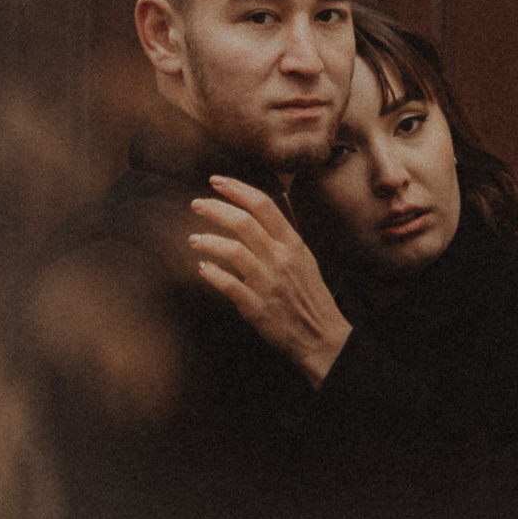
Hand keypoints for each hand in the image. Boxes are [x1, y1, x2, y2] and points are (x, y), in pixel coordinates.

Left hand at [188, 176, 351, 386]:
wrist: (323, 337)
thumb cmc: (311, 297)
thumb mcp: (304, 260)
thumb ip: (281, 239)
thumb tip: (254, 216)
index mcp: (293, 244)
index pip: (263, 205)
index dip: (237, 189)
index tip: (217, 181)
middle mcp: (280, 259)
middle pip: (243, 222)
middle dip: (215, 208)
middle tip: (196, 204)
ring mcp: (268, 283)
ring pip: (232, 250)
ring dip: (208, 240)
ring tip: (194, 239)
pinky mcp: (256, 306)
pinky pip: (228, 284)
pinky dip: (212, 274)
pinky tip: (202, 268)